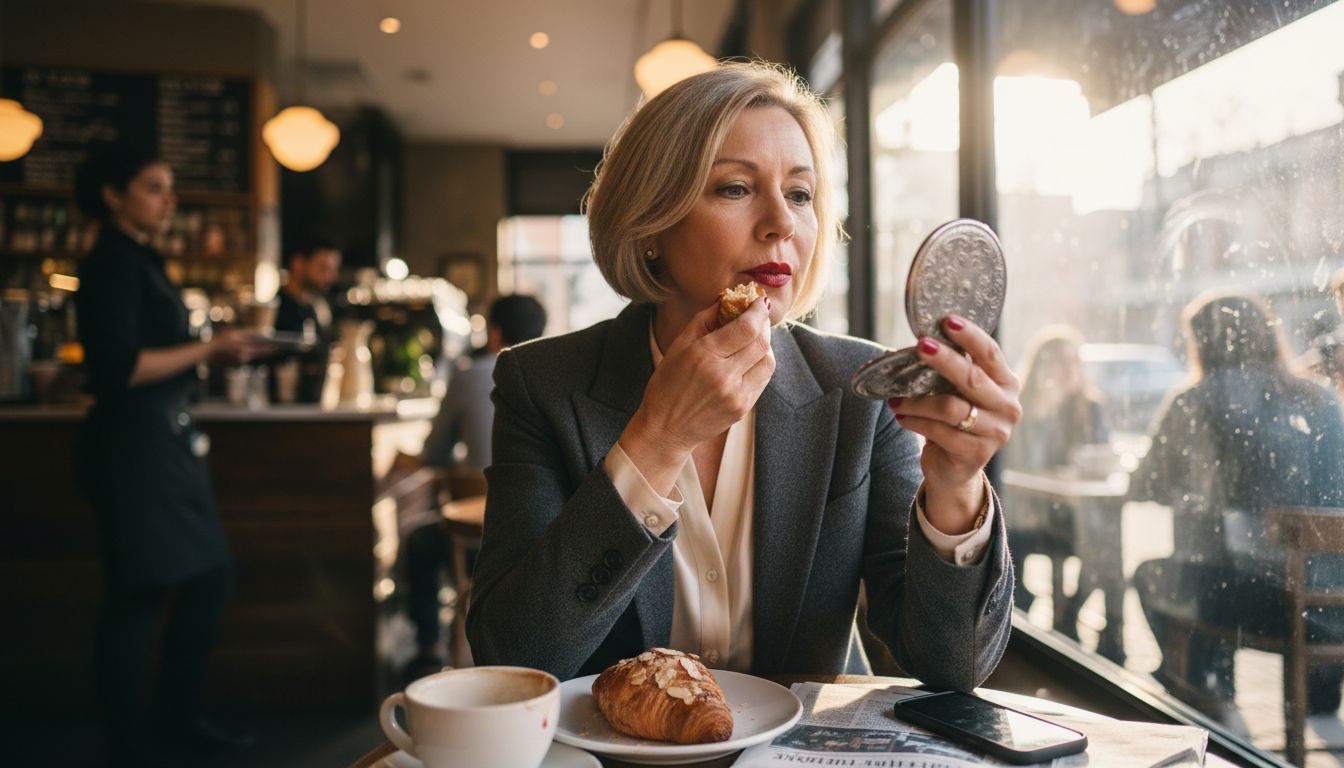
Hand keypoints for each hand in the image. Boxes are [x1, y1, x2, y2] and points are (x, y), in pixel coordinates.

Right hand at [208, 329, 274, 365]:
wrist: (207, 352)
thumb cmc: (220, 339)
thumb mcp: (234, 332)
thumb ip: (247, 332)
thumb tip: (260, 333)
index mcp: (243, 349)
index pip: (261, 349)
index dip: (270, 348)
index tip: (279, 346)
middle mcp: (244, 358)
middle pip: (259, 354)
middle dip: (268, 351)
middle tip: (277, 349)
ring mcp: (240, 363)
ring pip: (253, 357)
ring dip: (258, 353)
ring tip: (269, 349)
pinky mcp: (237, 365)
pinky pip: (246, 359)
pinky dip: (249, 355)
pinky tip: (254, 352)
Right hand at [620, 297, 774, 479]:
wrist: (665, 430)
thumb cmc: (667, 385)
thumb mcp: (678, 346)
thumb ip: (705, 319)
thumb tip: (729, 300)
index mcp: (704, 356)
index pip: (747, 327)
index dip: (758, 311)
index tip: (759, 301)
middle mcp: (724, 376)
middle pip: (761, 342)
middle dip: (764, 325)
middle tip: (759, 316)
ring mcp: (736, 395)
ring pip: (768, 361)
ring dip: (765, 345)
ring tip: (753, 338)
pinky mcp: (743, 408)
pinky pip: (762, 379)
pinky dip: (760, 364)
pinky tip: (748, 359)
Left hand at [888, 314, 1021, 530]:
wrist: (955, 469)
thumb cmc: (955, 420)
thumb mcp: (958, 392)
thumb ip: (952, 370)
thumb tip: (922, 340)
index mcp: (1006, 384)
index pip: (991, 353)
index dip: (970, 335)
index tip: (947, 320)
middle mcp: (1008, 407)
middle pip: (972, 378)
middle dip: (944, 360)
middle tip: (920, 345)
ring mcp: (995, 433)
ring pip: (950, 408)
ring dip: (917, 401)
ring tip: (896, 398)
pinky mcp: (975, 454)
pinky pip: (939, 431)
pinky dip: (915, 421)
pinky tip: (901, 416)